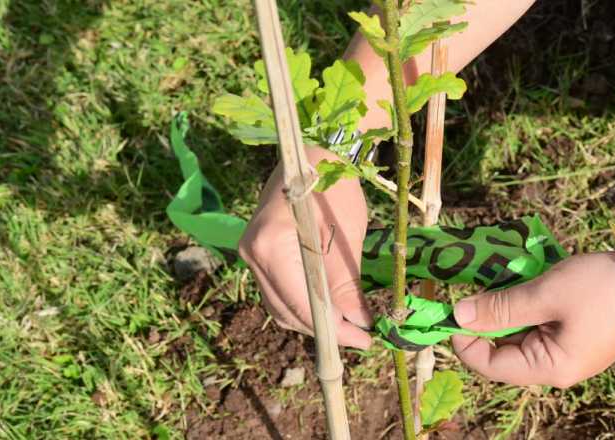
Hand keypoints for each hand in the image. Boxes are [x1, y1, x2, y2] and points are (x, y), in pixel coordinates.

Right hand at [238, 148, 372, 347]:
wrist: (311, 155)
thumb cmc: (333, 185)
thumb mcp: (347, 232)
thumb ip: (346, 281)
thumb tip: (358, 323)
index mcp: (270, 244)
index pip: (300, 303)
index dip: (333, 329)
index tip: (364, 340)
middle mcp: (252, 254)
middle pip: (287, 311)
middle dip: (325, 329)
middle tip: (362, 336)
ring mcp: (251, 255)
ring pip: (281, 307)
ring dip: (314, 321)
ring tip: (351, 326)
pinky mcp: (259, 255)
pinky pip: (279, 293)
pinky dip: (304, 305)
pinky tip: (331, 308)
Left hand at [451, 252, 614, 387]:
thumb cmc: (602, 290)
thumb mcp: (546, 294)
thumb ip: (500, 307)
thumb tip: (458, 315)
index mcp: (548, 368)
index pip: (488, 364)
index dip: (464, 338)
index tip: (451, 305)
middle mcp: (556, 368)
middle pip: (503, 351)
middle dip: (486, 319)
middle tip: (477, 283)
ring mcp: (568, 352)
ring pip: (521, 335)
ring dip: (508, 308)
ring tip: (506, 277)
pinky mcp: (577, 335)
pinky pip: (540, 326)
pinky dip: (528, 305)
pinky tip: (528, 281)